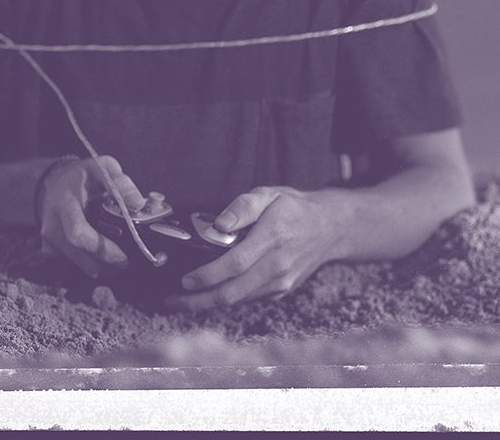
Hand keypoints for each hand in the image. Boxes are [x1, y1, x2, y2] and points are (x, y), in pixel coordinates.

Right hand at [37, 155, 145, 278]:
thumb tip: (137, 203)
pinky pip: (74, 263)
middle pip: (79, 255)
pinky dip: (91, 263)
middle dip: (106, 263)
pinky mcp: (50, 250)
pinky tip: (103, 255)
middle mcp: (52, 225)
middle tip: (127, 262)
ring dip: (100, 266)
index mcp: (64, 203)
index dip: (102, 249)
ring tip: (119, 259)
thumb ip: (120, 182)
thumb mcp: (102, 168)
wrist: (53, 183)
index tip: (123, 256)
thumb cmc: (82, 177)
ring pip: (77, 263)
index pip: (78, 233)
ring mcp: (48, 240)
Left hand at [165, 186, 353, 311]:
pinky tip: (207, 295)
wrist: (329, 228)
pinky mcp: (281, 291)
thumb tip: (220, 224)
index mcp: (273, 238)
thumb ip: (243, 206)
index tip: (184, 280)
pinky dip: (226, 300)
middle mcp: (278, 266)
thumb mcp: (269, 194)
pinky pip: (248, 299)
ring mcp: (281, 283)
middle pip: (232, 293)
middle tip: (170, 301)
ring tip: (182, 301)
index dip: (207, 275)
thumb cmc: (293, 207)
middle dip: (198, 301)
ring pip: (238, 301)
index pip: (235, 264)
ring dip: (208, 305)